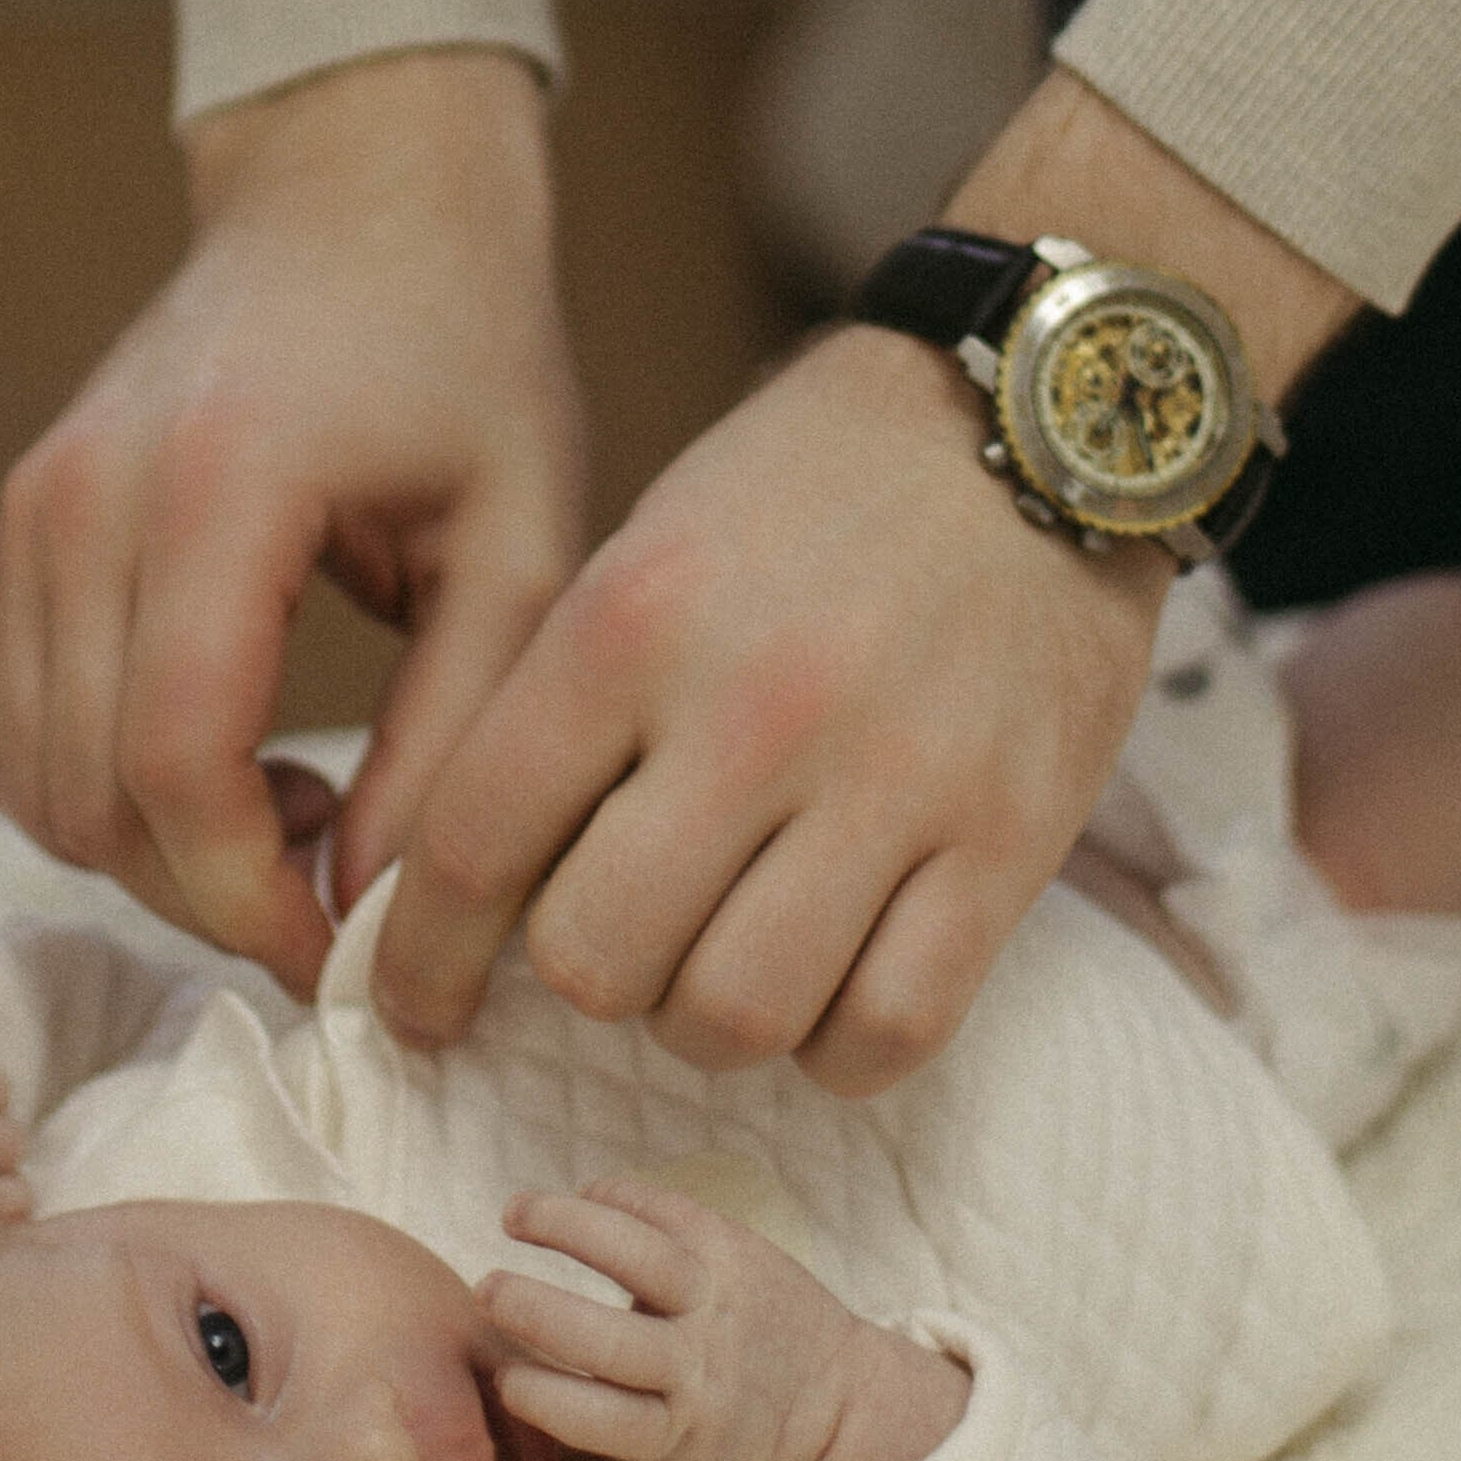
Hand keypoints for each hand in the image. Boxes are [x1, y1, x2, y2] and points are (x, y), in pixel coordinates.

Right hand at [0, 49, 584, 994]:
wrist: (356, 200)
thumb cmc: (465, 357)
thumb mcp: (520, 541)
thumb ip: (454, 734)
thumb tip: (375, 913)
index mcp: (222, 485)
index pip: (175, 758)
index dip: (244, 895)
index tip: (334, 955)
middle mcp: (89, 496)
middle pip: (88, 788)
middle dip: (203, 890)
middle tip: (336, 889)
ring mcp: (33, 509)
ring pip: (30, 773)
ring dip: (147, 848)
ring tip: (295, 811)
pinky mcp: (17, 528)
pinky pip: (8, 724)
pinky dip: (94, 790)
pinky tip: (223, 762)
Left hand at [372, 65, 1353, 1090]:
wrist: (1042, 417)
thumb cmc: (818, 489)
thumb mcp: (649, 548)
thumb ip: (562, 705)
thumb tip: (466, 886)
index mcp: (633, 621)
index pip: (475, 845)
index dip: (420, 957)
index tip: (417, 1004)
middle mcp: (752, 707)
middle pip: (596, 959)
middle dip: (584, 975)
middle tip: (617, 940)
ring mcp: (891, 779)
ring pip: (735, 1016)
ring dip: (707, 1022)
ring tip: (724, 960)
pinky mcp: (1009, 837)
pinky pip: (887, 1029)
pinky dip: (839, 1043)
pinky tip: (834, 984)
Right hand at [478, 1178, 966, 1460]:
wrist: (839, 1402)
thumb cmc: (737, 1453)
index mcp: (680, 1434)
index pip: (606, 1421)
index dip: (547, 1401)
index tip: (504, 1381)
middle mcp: (697, 1364)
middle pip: (613, 1340)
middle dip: (540, 1313)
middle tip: (486, 1290)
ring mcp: (718, 1298)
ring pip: (642, 1256)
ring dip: (570, 1227)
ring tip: (513, 1214)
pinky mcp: (733, 1247)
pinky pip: (671, 1211)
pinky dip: (621, 1196)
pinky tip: (581, 1195)